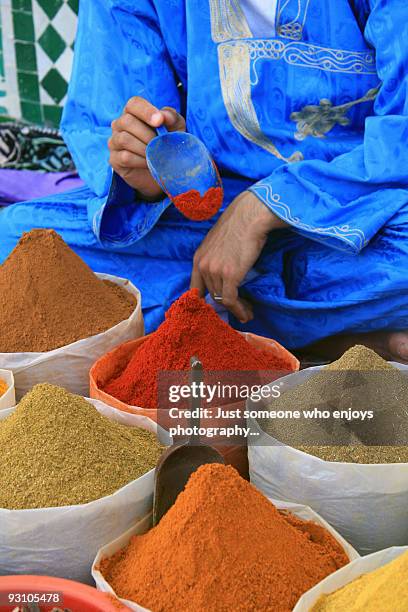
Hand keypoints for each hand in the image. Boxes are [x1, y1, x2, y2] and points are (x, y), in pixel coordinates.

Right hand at [108, 96, 185, 199]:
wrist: (162, 170)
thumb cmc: (166, 144)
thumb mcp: (175, 128)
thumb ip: (171, 118)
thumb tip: (164, 116)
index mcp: (133, 112)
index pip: (134, 104)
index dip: (146, 111)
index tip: (159, 121)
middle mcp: (119, 124)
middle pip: (127, 121)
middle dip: (147, 134)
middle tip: (160, 144)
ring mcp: (114, 141)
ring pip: (124, 139)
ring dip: (144, 148)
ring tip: (156, 154)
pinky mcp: (114, 159)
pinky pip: (125, 157)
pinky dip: (141, 160)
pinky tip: (149, 163)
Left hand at [191, 190, 287, 321]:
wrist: (250, 216)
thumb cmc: (239, 226)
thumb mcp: (218, 243)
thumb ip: (215, 259)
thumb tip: (221, 276)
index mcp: (198, 258)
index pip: (194, 289)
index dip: (205, 302)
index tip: (216, 310)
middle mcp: (202, 266)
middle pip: (212, 295)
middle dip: (226, 306)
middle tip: (241, 310)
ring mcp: (214, 271)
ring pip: (222, 299)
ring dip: (236, 309)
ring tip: (247, 313)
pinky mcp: (229, 275)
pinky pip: (230, 300)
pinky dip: (239, 309)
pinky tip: (247, 313)